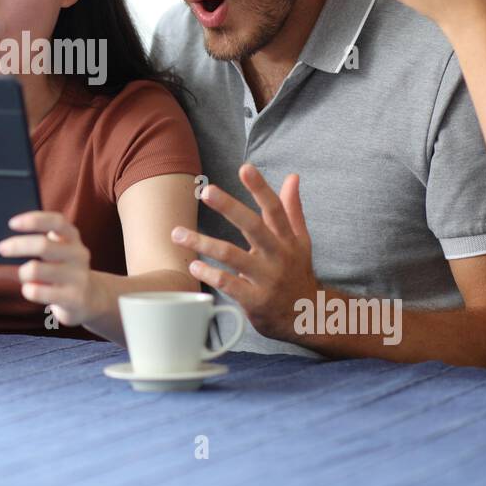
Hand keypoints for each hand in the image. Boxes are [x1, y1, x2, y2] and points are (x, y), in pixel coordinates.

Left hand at [0, 211, 101, 328]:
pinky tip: (28, 290)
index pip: (55, 221)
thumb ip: (4, 263)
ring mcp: (78, 276)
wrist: (87, 300)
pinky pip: (43, 293)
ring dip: (22, 272)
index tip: (11, 222)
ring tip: (20, 275)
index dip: (33, 220)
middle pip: (43, 245)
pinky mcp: (74, 298)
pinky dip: (30, 290)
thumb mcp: (35, 263)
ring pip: (39, 270)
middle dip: (18, 246)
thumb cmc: (54, 276)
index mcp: (69, 237)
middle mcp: (77, 253)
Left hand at [171, 165, 318, 342]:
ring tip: (177, 233)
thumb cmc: (297, 273)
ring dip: (202, 243)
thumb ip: (292, 209)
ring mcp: (267, 278)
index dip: (260, 188)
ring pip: (232, 255)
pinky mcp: (255, 300)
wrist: (308, 317)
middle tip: (206, 191)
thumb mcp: (301, 241)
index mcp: (288, 239)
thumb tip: (292, 176)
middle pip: (253, 226)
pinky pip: (228, 284)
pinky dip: (209, 274)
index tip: (245, 168)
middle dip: (229, 207)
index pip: (275, 209)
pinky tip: (193, 265)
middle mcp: (278, 256)